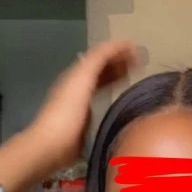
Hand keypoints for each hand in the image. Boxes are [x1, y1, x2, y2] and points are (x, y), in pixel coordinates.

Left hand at [27, 40, 139, 174]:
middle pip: (101, 67)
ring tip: (134, 75)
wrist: (51, 146)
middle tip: (140, 62)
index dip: (118, 50)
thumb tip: (116, 45)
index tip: (138, 50)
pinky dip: (113, 92)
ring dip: (117, 75)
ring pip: (101, 81)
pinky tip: (122, 98)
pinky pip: (102, 99)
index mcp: (77, 74)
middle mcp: (78, 84)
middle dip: (119, 61)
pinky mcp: (85, 119)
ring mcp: (80, 101)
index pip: (100, 55)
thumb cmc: (67, 113)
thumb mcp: (82, 80)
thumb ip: (97, 60)